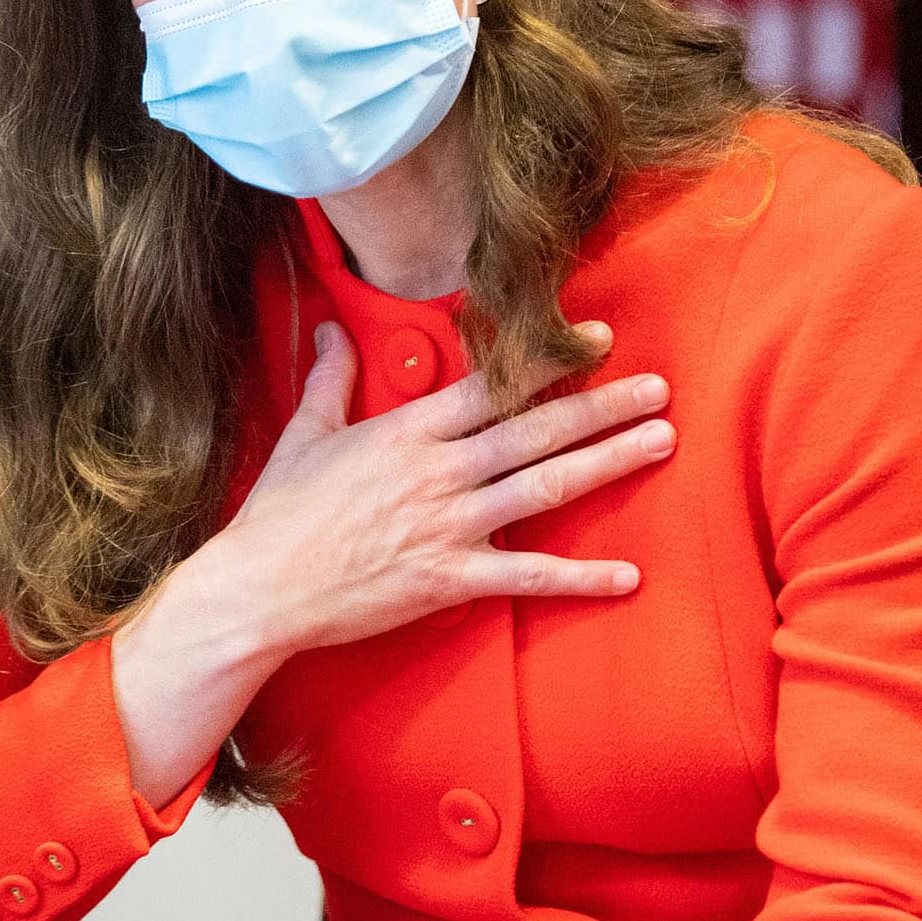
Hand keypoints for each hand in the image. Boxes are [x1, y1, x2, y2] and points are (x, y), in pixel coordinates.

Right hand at [220, 319, 675, 663]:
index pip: (494, 384)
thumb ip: (330, 380)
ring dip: (608, 462)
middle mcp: (438, 471)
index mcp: (406, 431)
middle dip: (603, 405)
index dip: (550, 358)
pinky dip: (580, 579)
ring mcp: (448, 525)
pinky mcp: (450, 579)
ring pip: (544, 486)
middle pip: (537, 429)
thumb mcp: (303, 435)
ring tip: (661, 441)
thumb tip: (331, 330)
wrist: (260, 590)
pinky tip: (627, 576)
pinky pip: (527, 576)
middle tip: (660, 388)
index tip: (597, 338)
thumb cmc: (277, 516)